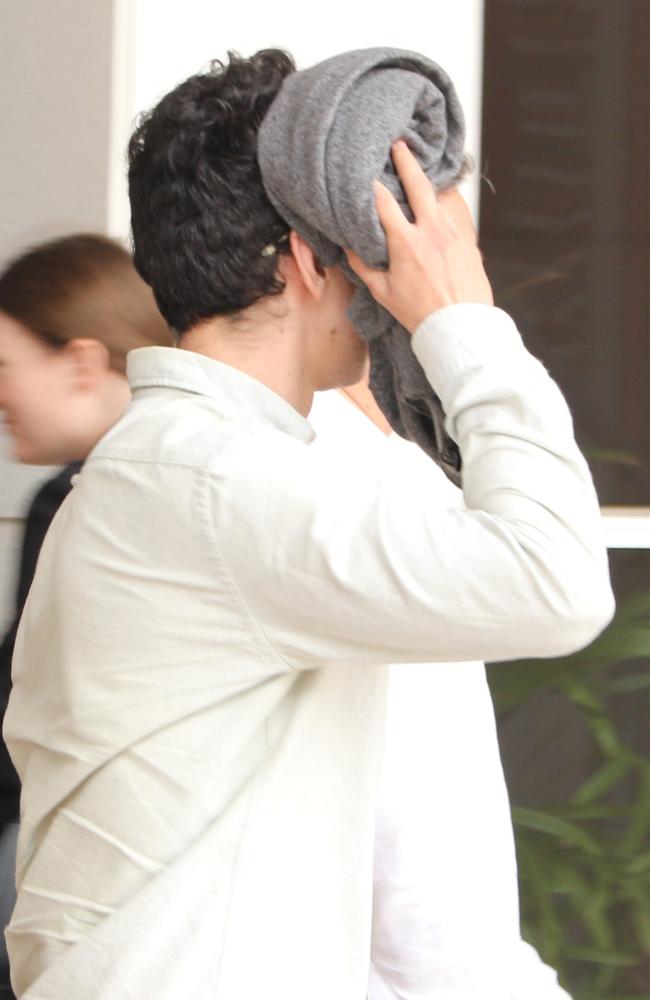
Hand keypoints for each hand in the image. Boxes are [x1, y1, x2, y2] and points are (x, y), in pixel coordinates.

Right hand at [346, 141, 493, 333]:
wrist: (460, 327)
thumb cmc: (420, 313)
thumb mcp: (383, 293)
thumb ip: (364, 266)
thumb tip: (349, 246)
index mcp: (406, 243)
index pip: (383, 202)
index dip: (372, 185)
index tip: (366, 173)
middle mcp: (431, 230)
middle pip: (418, 183)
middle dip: (406, 160)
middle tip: (399, 145)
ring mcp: (453, 233)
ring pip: (442, 195)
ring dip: (431, 182)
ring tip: (423, 172)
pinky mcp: (468, 240)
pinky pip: (456, 214)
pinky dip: (446, 205)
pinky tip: (441, 203)